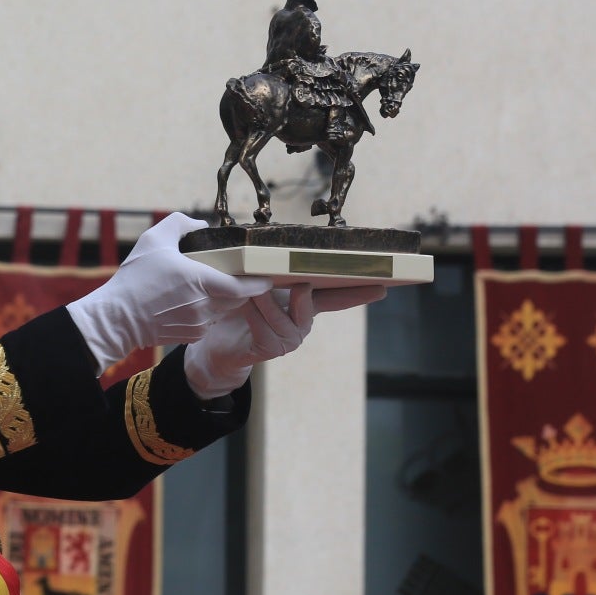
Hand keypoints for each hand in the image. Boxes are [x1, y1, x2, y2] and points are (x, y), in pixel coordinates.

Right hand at [67, 213, 271, 372]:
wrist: (116, 318)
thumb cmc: (135, 279)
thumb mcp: (153, 240)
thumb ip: (180, 224)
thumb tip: (201, 226)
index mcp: (200, 281)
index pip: (242, 286)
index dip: (259, 283)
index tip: (268, 277)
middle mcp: (204, 306)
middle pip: (237, 299)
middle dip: (241, 288)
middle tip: (237, 274)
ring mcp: (198, 324)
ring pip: (223, 310)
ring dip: (222, 299)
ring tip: (209, 286)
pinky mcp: (191, 336)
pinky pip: (209, 322)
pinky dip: (207, 312)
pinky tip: (190, 301)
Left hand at [183, 283, 386, 396]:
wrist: (211, 343)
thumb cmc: (234, 305)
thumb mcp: (251, 282)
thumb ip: (263, 267)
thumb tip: (266, 245)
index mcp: (301, 301)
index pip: (335, 293)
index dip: (359, 290)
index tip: (384, 284)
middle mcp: (300, 321)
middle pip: (318, 305)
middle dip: (321, 295)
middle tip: (315, 284)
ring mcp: (287, 338)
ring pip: (289, 320)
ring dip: (271, 304)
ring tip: (255, 291)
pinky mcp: (269, 350)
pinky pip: (269, 334)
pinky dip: (257, 319)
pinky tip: (245, 308)